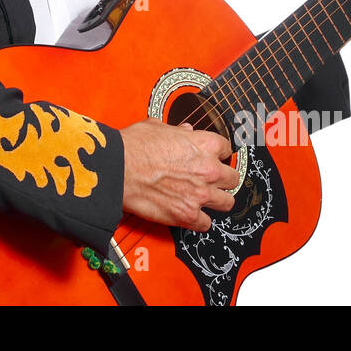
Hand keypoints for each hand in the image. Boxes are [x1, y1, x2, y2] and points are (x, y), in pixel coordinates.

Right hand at [118, 118, 237, 231]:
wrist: (118, 169)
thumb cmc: (133, 146)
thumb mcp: (157, 127)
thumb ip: (177, 131)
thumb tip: (184, 131)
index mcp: (204, 144)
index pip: (226, 149)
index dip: (217, 154)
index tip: (212, 158)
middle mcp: (208, 170)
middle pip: (232, 178)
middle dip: (223, 180)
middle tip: (211, 181)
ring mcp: (200, 195)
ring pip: (227, 203)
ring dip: (217, 201)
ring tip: (205, 200)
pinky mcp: (188, 215)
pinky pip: (206, 224)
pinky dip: (199, 221)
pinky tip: (191, 215)